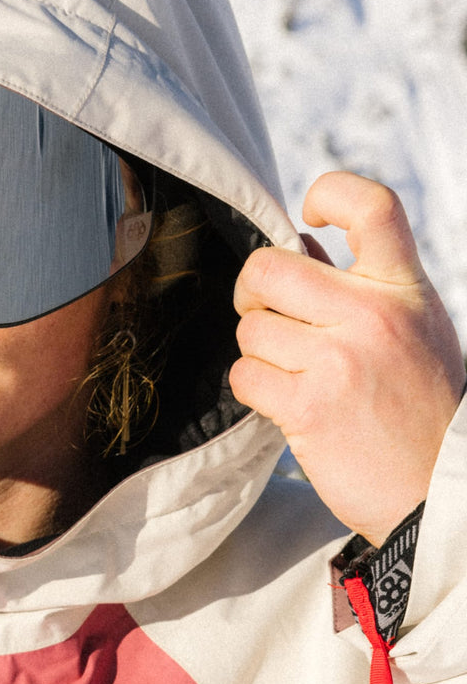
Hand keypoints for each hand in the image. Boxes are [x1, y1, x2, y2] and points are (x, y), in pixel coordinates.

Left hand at [230, 172, 464, 546]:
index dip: (329, 194)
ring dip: (259, 352)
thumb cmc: (421, 409)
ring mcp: (340, 360)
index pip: (371, 205)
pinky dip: (256, 389)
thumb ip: (362, 286)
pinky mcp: (310, 407)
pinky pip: (246, 376)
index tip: (307, 217)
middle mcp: (374, 315)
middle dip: (252, 292)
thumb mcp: (415, 328)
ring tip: (293, 373)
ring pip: (250, 328)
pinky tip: (287, 403)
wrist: (437, 490)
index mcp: (405, 287)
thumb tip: (297, 243)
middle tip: (265, 313)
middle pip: (268, 267)